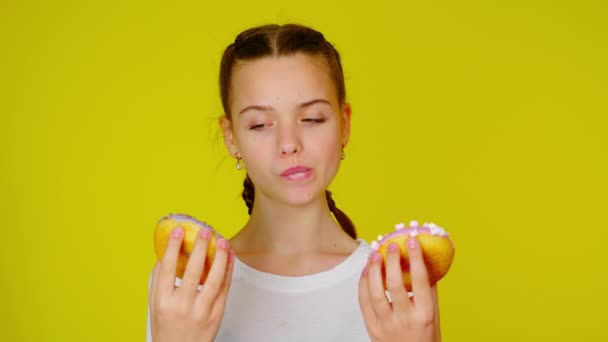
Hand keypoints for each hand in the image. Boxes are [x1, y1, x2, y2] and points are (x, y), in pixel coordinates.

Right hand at [150, 226, 234, 341]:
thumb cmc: (167, 330)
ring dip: (219, 258)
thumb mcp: (155, 307)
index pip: (166, 269)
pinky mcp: (216, 316)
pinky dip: (228, 272)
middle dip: (199, 248)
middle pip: (191, 272)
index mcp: (163, 302)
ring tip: (222, 241)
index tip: (178, 230)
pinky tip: (229, 258)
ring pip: (212, 280)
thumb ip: (158, 282)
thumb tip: (163, 256)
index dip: (172, 248)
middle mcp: (181, 306)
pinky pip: (224, 290)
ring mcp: (201, 311)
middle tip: (205, 230)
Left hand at [359, 237, 440, 341]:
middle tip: (391, 245)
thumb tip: (423, 260)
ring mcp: (387, 326)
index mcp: (425, 314)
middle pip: (395, 285)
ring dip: (374, 270)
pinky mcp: (372, 330)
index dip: (416, 258)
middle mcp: (406, 320)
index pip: (420, 281)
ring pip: (376, 293)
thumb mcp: (433, 314)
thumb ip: (428, 290)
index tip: (412, 240)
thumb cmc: (426, 336)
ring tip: (375, 254)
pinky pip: (364, 303)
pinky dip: (363, 285)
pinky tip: (366, 272)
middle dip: (392, 261)